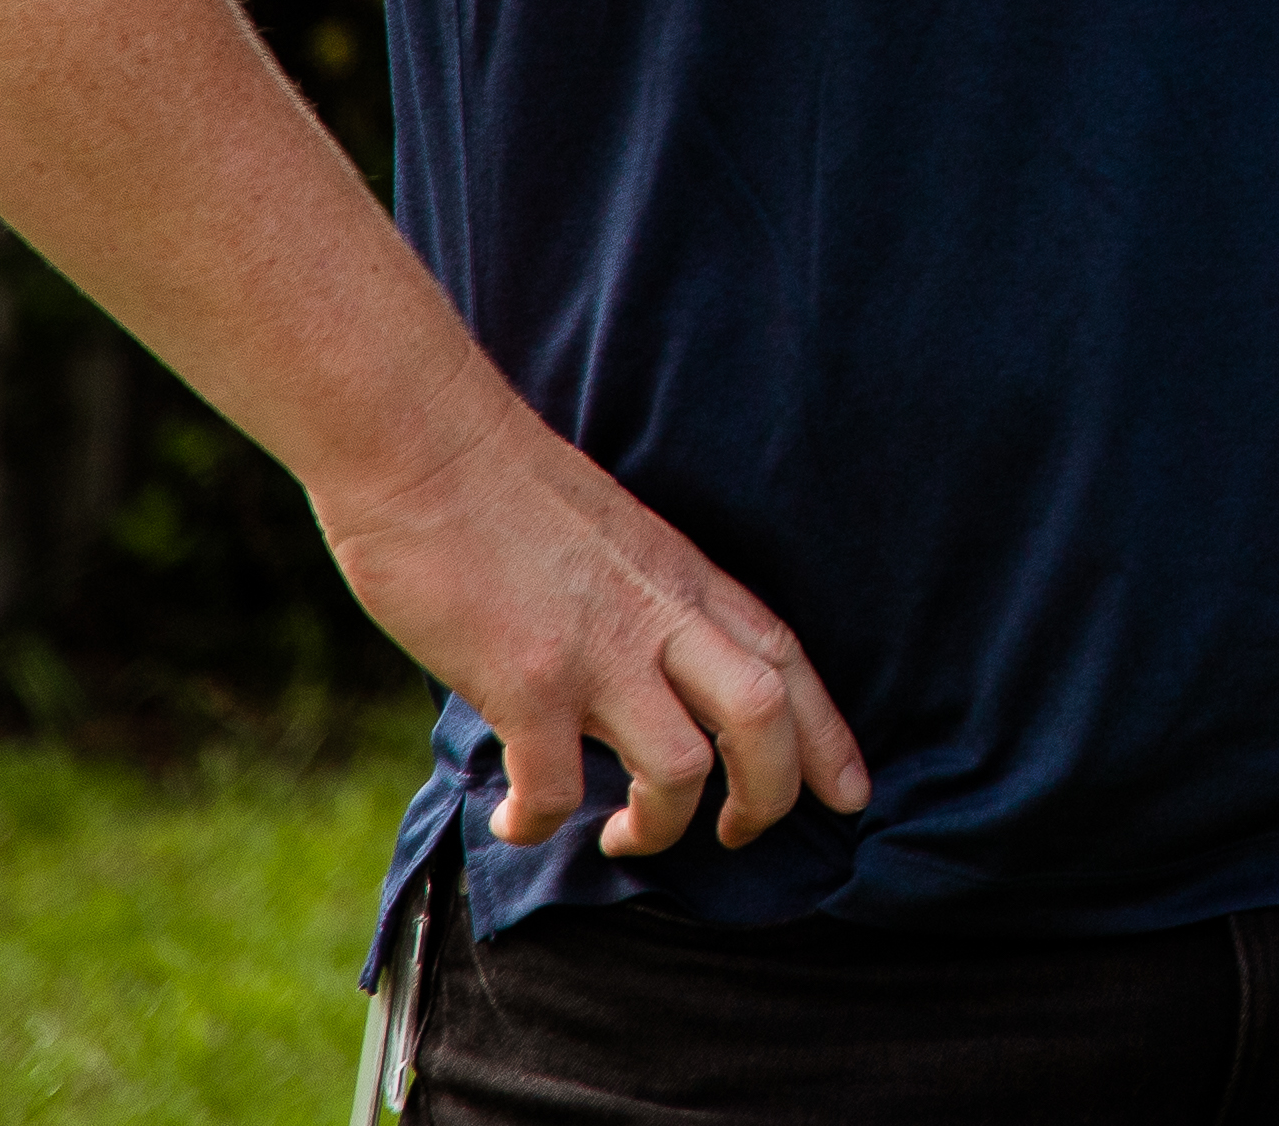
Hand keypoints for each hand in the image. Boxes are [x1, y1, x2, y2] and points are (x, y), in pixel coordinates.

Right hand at [313, 383, 870, 861]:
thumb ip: (647, 600)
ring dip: (660, 826)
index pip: (787, 657)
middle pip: (765, 717)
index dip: (827, 735)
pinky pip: (557, 789)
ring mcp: (598, 651)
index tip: (852, 792)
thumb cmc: (504, 487)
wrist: (426, 441)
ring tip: (621, 836)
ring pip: (683, 769)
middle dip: (771, 796)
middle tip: (739, 836)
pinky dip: (540, 823)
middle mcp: (659, 615)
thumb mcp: (618, 537)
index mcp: (685, 577)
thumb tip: (650, 671)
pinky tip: (515, 820)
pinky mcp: (528, 682)